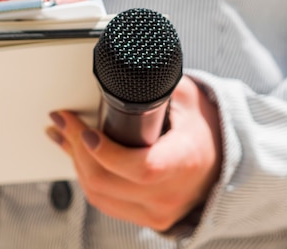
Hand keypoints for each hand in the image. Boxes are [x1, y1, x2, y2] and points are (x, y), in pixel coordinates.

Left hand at [46, 76, 222, 230]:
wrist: (223, 162)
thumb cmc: (205, 128)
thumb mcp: (187, 98)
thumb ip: (158, 85)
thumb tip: (124, 67)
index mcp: (184, 162)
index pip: (141, 167)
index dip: (107, 153)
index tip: (85, 131)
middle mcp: (170, 194)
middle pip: (107, 181)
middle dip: (77, 147)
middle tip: (63, 120)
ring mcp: (158, 211)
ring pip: (100, 194)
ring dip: (75, 162)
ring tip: (63, 134)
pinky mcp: (147, 218)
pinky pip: (106, 202)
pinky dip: (87, 178)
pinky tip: (76, 157)